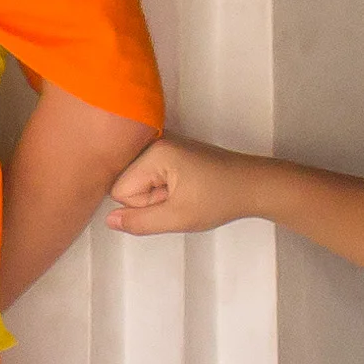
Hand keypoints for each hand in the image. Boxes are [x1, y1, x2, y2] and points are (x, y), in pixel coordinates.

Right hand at [99, 135, 260, 238]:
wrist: (254, 185)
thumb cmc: (220, 199)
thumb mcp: (179, 217)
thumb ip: (140, 222)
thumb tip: (110, 221)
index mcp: (155, 152)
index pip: (120, 190)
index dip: (144, 206)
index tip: (172, 203)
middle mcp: (155, 141)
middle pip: (127, 183)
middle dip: (150, 199)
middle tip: (181, 198)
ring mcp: (163, 144)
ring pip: (139, 181)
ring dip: (159, 195)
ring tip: (187, 192)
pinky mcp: (171, 150)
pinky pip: (151, 175)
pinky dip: (166, 187)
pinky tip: (187, 187)